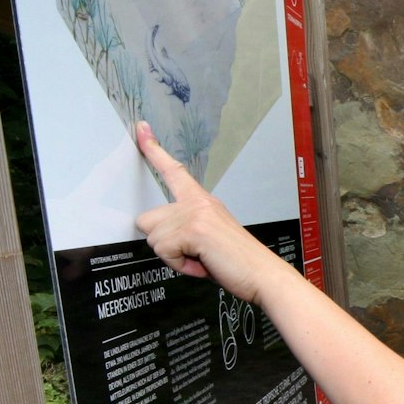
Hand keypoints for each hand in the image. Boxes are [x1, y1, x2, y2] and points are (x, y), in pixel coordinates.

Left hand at [134, 122, 287, 301]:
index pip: (174, 170)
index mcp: (202, 201)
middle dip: (162, 242)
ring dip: (173, 256)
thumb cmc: (238, 261)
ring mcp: (195, 213)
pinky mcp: (193, 228)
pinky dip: (179, 264)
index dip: (153, 150)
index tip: (141, 128)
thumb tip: (162, 235)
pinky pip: (164, 250)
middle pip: (147, 219)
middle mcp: (197, 202)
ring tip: (200, 258)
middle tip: (192, 252)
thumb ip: (185, 228)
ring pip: (154, 238)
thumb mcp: (208, 237)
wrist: (262, 274)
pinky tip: (200, 262)